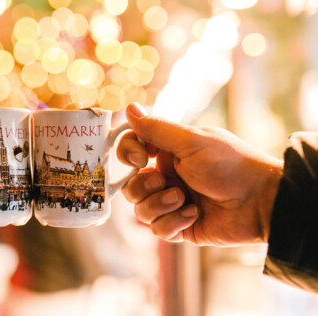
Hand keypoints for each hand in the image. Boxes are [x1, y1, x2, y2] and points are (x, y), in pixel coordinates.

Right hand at [117, 103, 282, 245]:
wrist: (260, 202)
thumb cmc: (230, 165)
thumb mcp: (191, 142)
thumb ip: (156, 128)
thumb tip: (130, 108)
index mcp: (168, 153)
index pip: (131, 150)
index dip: (128, 154)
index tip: (141, 159)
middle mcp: (167, 177)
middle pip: (131, 186)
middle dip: (144, 187)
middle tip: (165, 183)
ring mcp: (172, 203)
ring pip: (140, 210)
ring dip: (160, 206)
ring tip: (185, 201)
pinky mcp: (180, 227)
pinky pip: (157, 230)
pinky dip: (173, 223)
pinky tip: (195, 215)